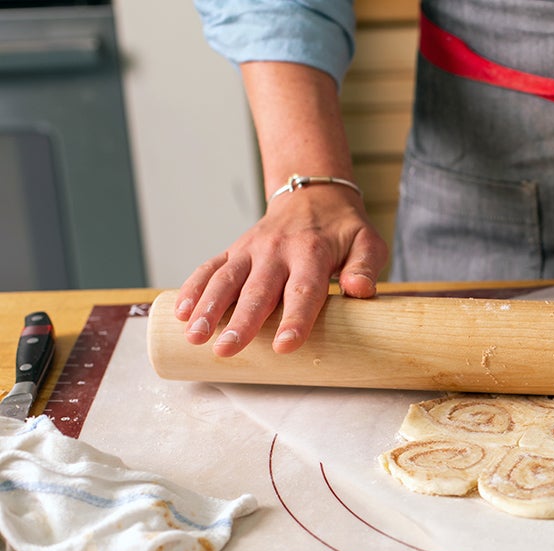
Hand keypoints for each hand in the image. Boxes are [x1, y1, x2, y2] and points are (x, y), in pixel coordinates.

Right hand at [174, 185, 387, 356]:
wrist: (314, 195)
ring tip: (195, 336)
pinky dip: (193, 288)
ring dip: (208, 307)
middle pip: (257, 290)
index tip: (285, 346)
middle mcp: (278, 250)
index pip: (304, 290)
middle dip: (241, 321)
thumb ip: (366, 267)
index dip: (295, 320)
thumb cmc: (345, 230)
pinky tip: (181, 313)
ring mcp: (252, 249)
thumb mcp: (368, 243)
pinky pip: (210, 267)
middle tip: (226, 349)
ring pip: (226, 279)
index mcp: (313, 253)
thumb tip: (360, 291)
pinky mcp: (235, 249)